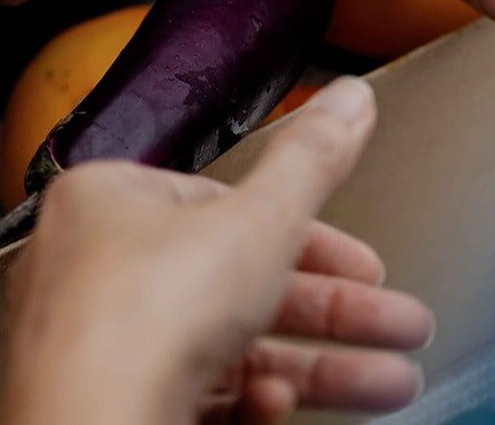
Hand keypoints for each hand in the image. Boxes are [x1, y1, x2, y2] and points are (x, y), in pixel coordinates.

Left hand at [2, 78, 430, 424]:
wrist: (94, 423)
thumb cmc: (140, 317)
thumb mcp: (258, 223)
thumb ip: (311, 166)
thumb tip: (347, 101)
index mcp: (108, 202)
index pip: (222, 208)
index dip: (310, 238)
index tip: (368, 266)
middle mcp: (93, 269)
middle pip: (235, 283)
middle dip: (336, 313)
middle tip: (400, 328)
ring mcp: (100, 343)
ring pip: (225, 348)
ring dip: (318, 366)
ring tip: (389, 383)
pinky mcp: (114, 400)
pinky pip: (193, 393)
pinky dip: (248, 400)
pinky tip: (278, 404)